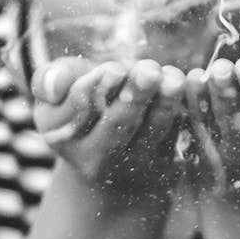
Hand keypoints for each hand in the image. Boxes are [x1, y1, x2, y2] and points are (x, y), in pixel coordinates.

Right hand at [31, 56, 186, 192]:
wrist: (107, 147)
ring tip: (173, 78)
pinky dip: (184, 112)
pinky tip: (189, 85)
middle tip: (149, 70)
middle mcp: (91, 159)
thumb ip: (50, 79)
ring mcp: (128, 169)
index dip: (99, 88)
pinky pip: (174, 139)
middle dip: (135, 97)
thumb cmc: (83, 101)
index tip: (116, 68)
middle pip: (117, 126)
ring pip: (150, 134)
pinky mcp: (159, 169)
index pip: (80, 109)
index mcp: (60, 134)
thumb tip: (55, 85)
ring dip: (165, 104)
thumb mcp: (60, 87)